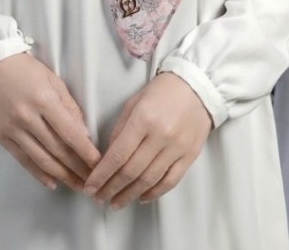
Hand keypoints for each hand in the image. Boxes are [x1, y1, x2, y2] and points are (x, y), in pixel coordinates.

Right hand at [0, 53, 99, 191]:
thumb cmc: (27, 70)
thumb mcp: (54, 81)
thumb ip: (69, 107)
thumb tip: (83, 134)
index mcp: (44, 100)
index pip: (70, 133)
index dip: (85, 151)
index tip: (99, 164)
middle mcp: (27, 118)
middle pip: (57, 150)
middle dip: (77, 168)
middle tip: (92, 181)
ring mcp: (12, 130)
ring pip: (41, 159)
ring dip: (61, 175)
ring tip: (77, 185)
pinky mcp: (1, 138)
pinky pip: (23, 161)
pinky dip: (39, 174)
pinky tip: (53, 183)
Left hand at [85, 72, 212, 208]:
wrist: (197, 86)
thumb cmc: (162, 91)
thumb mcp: (134, 103)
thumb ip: (120, 130)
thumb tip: (108, 159)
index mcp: (143, 118)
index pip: (118, 155)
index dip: (102, 175)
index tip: (90, 187)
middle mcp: (161, 135)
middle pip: (131, 171)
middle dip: (111, 188)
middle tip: (99, 198)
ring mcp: (177, 147)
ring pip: (149, 180)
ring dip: (129, 195)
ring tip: (116, 203)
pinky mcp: (190, 155)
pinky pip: (170, 181)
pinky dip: (154, 193)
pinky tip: (141, 198)